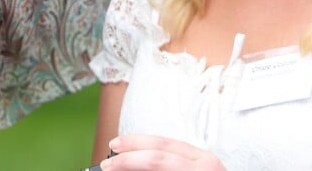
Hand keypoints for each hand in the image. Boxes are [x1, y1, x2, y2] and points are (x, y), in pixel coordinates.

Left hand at [98, 134, 226, 170]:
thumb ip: (172, 166)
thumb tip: (135, 163)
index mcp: (201, 158)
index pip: (164, 143)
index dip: (137, 142)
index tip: (115, 144)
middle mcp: (204, 165)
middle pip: (159, 157)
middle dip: (129, 159)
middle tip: (107, 164)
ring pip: (161, 167)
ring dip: (133, 168)